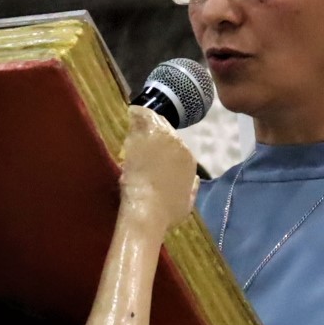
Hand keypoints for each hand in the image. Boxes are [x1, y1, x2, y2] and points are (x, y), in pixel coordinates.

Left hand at [119, 108, 197, 240]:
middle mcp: (179, 145)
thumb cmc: (166, 213)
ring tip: (134, 118)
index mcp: (189, 160)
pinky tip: (131, 112)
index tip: (151, 144)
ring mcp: (162, 139)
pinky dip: (137, 114)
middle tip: (140, 128)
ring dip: (144, 121)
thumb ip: (190, 187)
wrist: (149, 212)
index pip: (175, 143)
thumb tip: (192, 180)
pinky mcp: (145, 136)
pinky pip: (142, 117)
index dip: (162, 142)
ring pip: (153, 121)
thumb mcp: (187, 202)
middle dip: (153, 128)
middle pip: (165, 128)